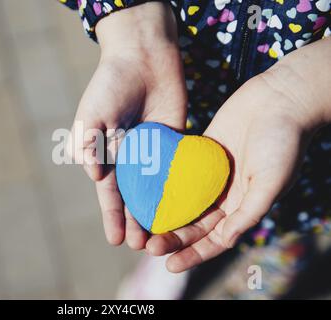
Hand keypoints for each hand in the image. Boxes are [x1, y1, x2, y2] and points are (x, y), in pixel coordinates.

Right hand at [67, 3, 186, 246]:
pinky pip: (177, 169)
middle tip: (143, 246)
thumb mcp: (92, 111)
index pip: (109, 193)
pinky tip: (188, 207)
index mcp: (107, 155)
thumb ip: (88, 142)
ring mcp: (153, 152)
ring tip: (165, 235)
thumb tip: (92, 176)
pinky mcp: (174, 143)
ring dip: (158, 212)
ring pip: (156, 189)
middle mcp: (130, 159)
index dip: (112, 216)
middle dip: (136, 222)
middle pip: (134, 197)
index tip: (115, 240)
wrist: (143, 56)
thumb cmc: (111, 82)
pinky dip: (181, 188)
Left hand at [146, 38, 330, 271]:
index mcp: (243, 206)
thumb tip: (226, 240)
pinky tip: (144, 190)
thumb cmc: (283, 141)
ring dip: (165, 213)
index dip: (194, 254)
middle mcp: (226, 194)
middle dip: (173, 237)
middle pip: (195, 223)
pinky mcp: (201, 152)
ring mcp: (212, 174)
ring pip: (184, 200)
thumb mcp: (271, 181)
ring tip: (142, 224)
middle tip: (148, 246)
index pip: (215, 239)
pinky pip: (180, 172)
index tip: (171, 265)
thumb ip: (249, 211)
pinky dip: (165, 182)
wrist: (281, 100)